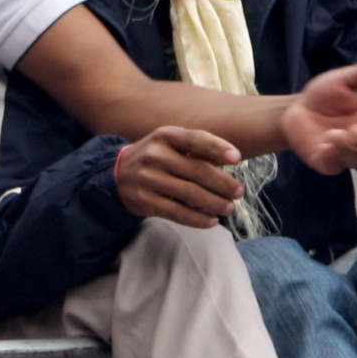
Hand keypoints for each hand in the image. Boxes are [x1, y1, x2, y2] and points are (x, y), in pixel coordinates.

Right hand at [114, 126, 244, 227]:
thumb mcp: (170, 143)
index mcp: (165, 136)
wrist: (117, 174)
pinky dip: (197, 218)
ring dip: (214, 203)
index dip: (217, 148)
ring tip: (229, 207)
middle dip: (223, 183)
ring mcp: (149, 179)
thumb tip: (232, 158)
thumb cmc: (155, 156)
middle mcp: (156, 155)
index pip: (195, 140)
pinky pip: (177, 212)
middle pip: (197, 171)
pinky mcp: (145, 201)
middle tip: (239, 192)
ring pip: (190, 194)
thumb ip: (196, 148)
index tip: (236, 158)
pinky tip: (212, 221)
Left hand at [281, 61, 356, 174]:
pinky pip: (333, 166)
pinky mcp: (326, 161)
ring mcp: (345, 152)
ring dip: (347, 149)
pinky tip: (326, 147)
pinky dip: (331, 159)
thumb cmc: (327, 94)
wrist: (300, 106)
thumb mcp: (344, 80)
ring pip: (355, 159)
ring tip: (336, 134)